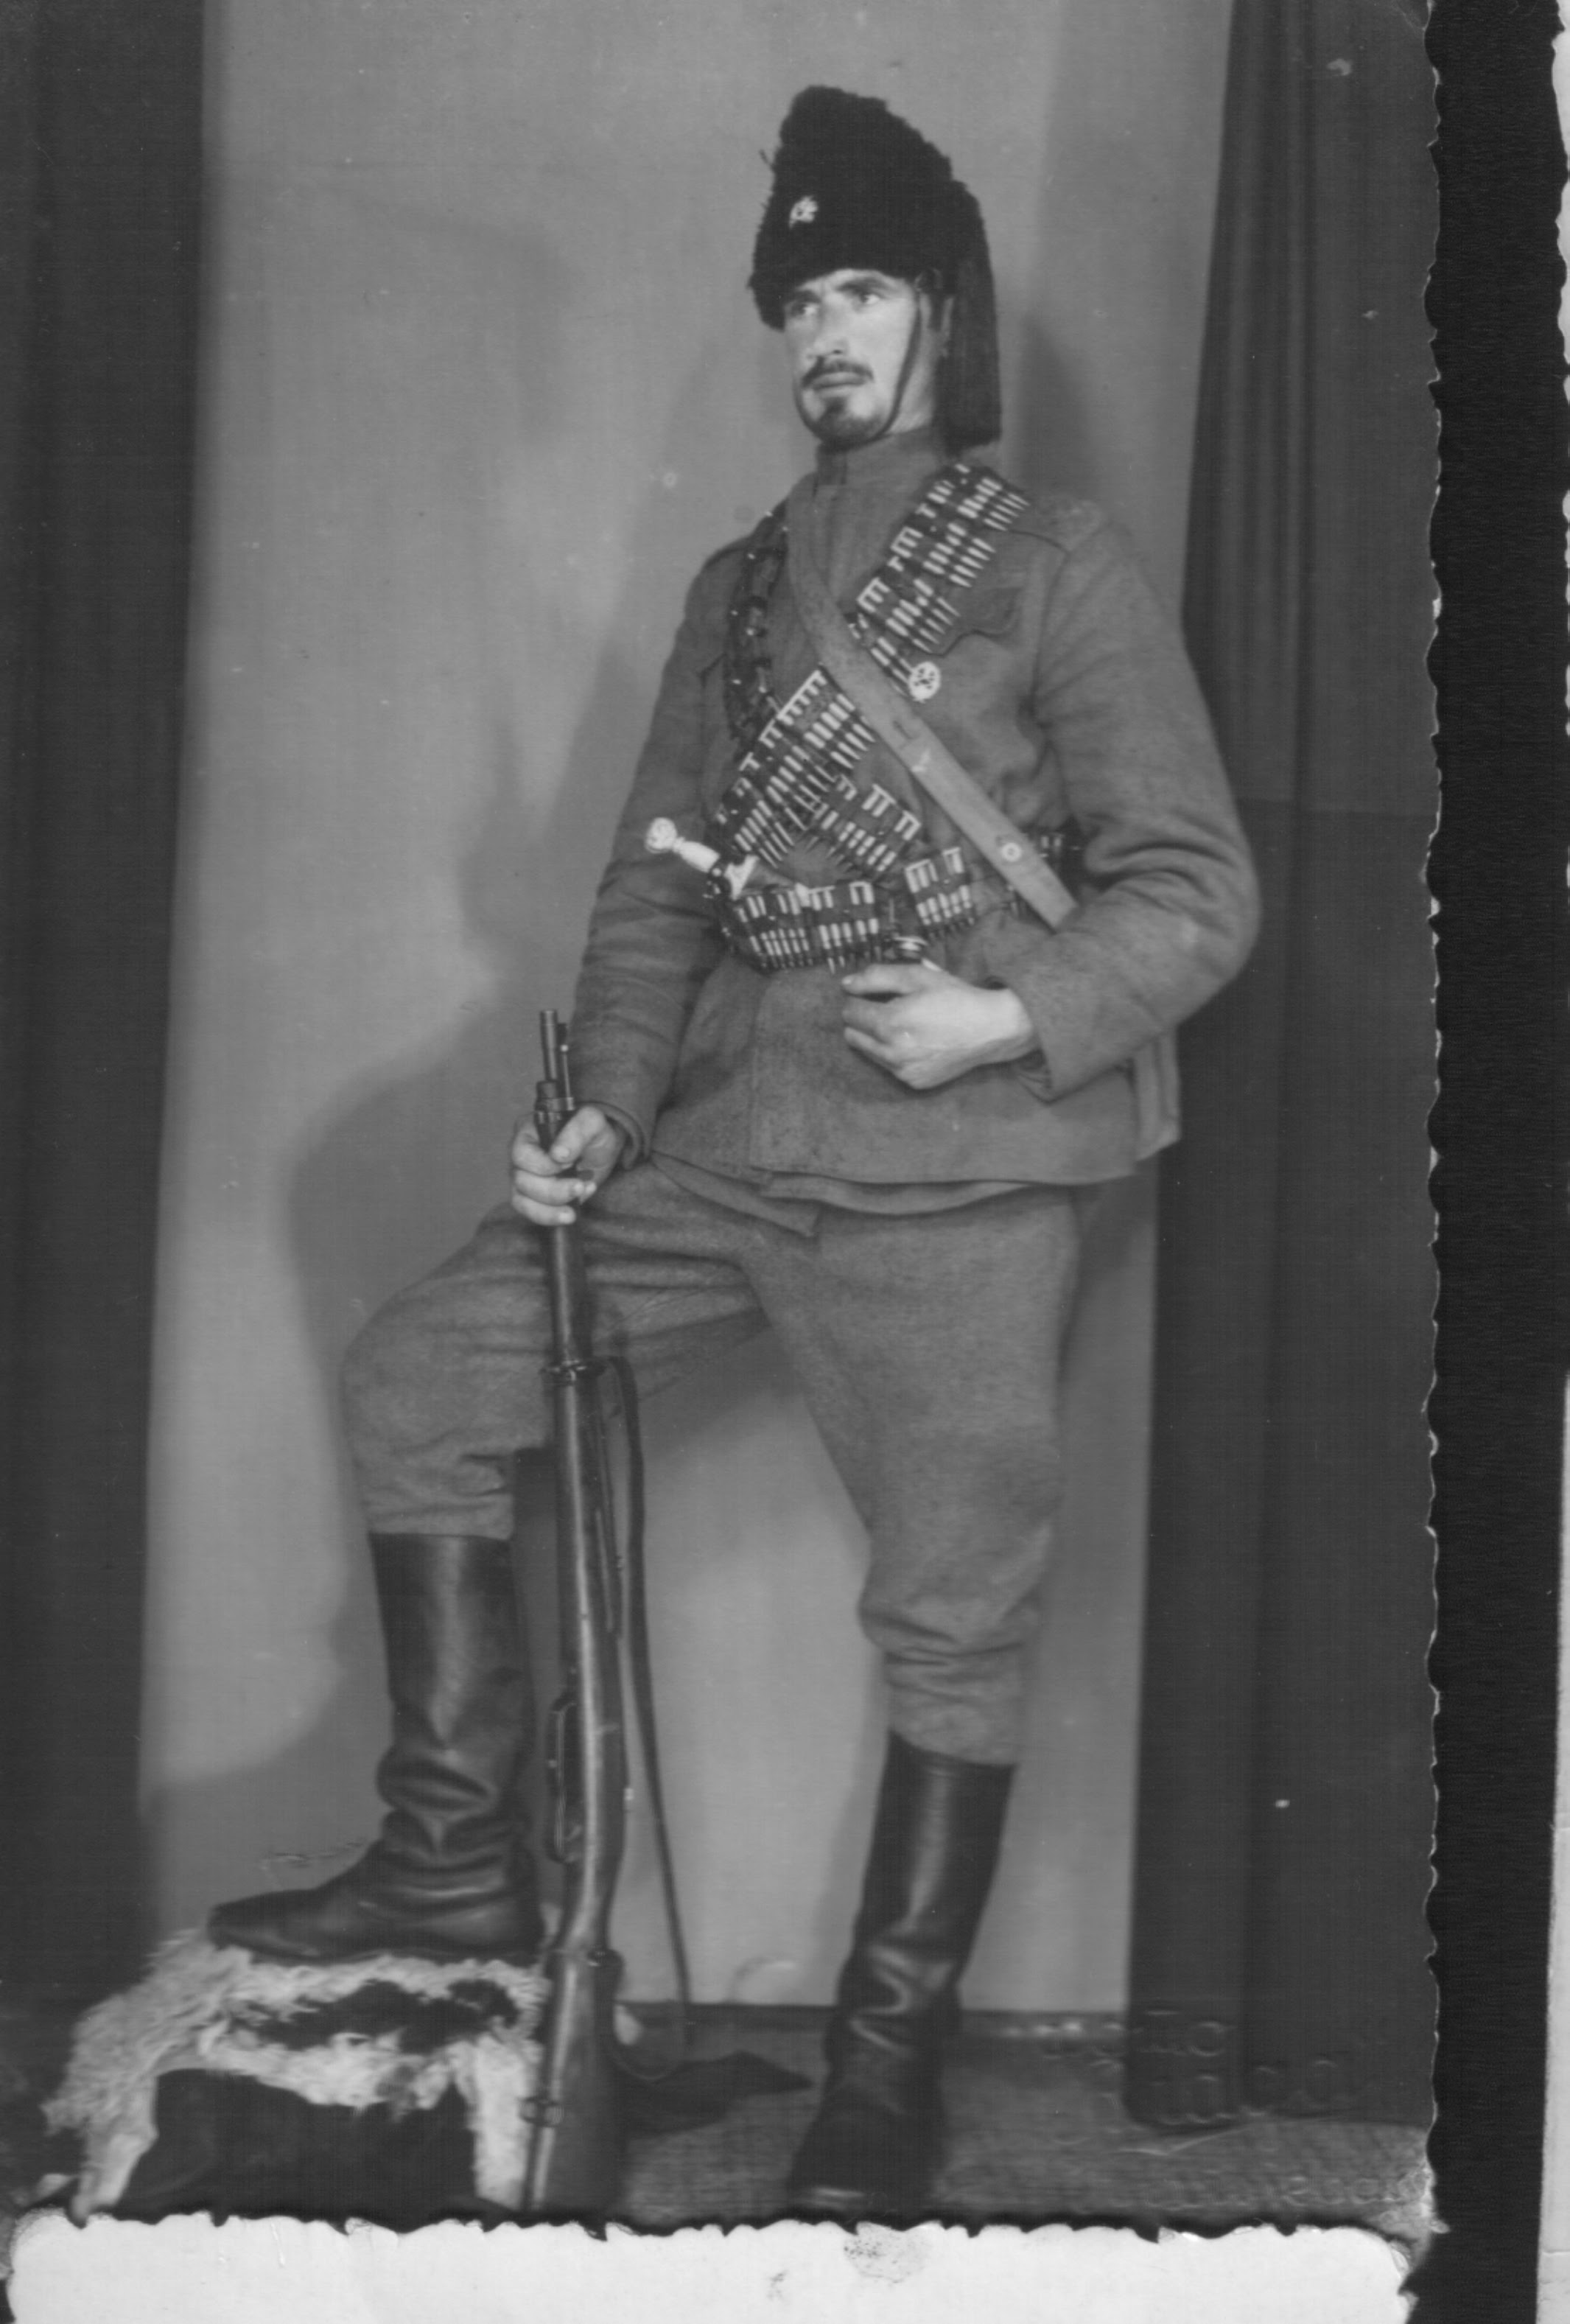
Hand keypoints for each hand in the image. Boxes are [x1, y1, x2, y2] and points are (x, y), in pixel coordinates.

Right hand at [509, 1104, 626, 1226]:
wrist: (601, 1151)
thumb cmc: (592, 1132)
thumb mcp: (593, 1121)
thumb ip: (577, 1131)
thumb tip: (558, 1154)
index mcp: (528, 1132)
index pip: (521, 1154)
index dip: (543, 1165)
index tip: (568, 1164)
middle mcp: (520, 1157)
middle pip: (522, 1180)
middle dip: (553, 1189)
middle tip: (580, 1186)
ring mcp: (524, 1178)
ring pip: (523, 1201)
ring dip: (551, 1208)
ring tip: (576, 1205)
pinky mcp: (533, 1198)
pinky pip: (531, 1213)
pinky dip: (551, 1216)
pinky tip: (573, 1211)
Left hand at [839, 961, 1038, 1089]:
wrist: (990, 1029)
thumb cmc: (955, 998)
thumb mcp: (917, 977)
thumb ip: (877, 977)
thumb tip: (845, 984)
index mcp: (890, 1024)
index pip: (850, 1012)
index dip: (859, 999)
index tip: (876, 994)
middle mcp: (892, 1053)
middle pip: (852, 1035)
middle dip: (864, 1020)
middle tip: (889, 1009)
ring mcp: (903, 1071)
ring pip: (868, 1052)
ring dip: (877, 1038)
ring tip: (905, 1025)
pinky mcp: (914, 1082)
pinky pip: (888, 1066)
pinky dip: (894, 1053)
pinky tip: (917, 1042)